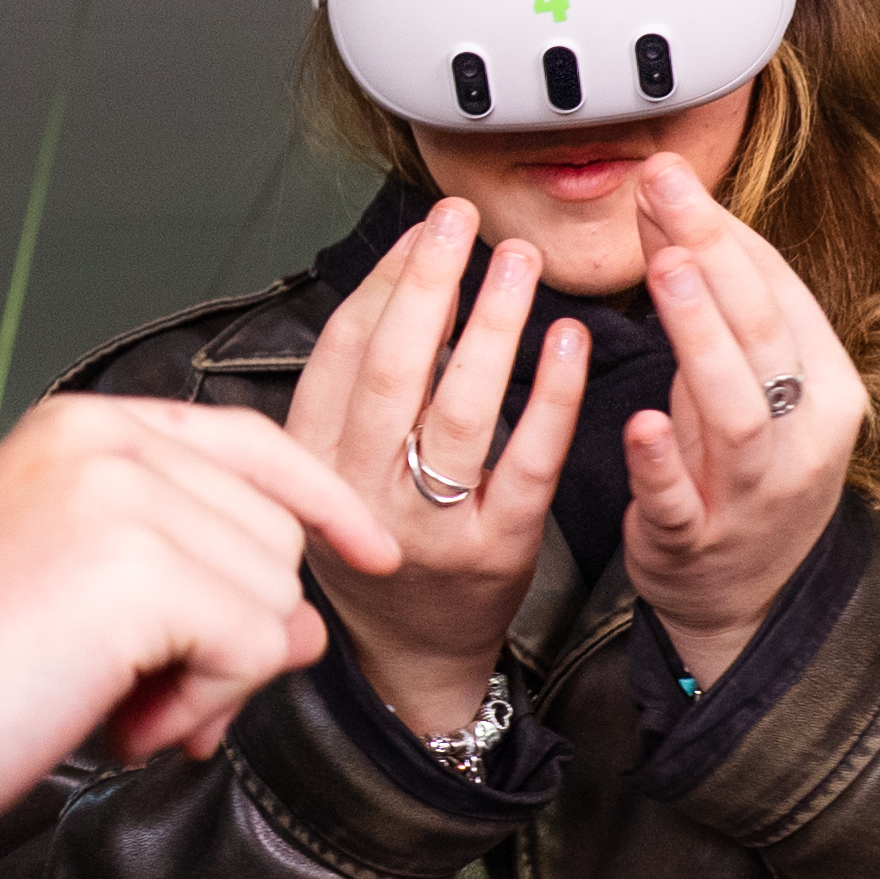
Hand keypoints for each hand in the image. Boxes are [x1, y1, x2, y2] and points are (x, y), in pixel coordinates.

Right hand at [0, 396, 401, 814]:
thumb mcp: (82, 589)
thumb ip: (190, 569)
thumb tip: (303, 623)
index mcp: (80, 428)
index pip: (246, 443)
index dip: (316, 499)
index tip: (367, 549)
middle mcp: (102, 440)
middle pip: (272, 532)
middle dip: (238, 635)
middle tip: (154, 700)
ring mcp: (119, 493)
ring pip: (272, 591)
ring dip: (216, 680)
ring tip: (123, 707)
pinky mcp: (135, 562)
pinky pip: (251, 642)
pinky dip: (205, 704)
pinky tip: (128, 722)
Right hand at [280, 196, 587, 737]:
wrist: (409, 658)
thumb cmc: (377, 544)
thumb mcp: (332, 470)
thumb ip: (356, 388)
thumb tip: (407, 276)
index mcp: (311, 462)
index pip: (342, 351)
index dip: (383, 282)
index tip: (421, 230)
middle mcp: (360, 492)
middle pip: (391, 368)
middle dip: (428, 283)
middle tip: (460, 220)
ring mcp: (427, 525)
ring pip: (457, 408)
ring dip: (491, 323)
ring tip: (518, 261)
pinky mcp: (494, 552)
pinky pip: (526, 460)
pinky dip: (550, 394)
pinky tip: (568, 342)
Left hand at [621, 155, 864, 688]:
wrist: (746, 600)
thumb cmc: (736, 467)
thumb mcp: (736, 380)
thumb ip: (705, 301)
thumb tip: (665, 203)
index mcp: (825, 385)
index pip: (778, 293)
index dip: (723, 231)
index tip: (670, 175)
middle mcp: (803, 435)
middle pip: (761, 333)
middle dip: (711, 255)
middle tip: (664, 190)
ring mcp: (755, 493)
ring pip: (736, 409)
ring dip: (700, 337)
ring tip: (664, 273)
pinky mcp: (700, 540)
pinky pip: (683, 499)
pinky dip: (662, 461)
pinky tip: (637, 423)